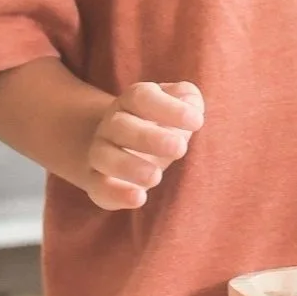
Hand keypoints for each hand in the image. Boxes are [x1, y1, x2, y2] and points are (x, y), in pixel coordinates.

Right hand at [85, 81, 203, 210]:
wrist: (129, 146)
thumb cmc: (162, 123)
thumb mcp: (179, 104)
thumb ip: (189, 99)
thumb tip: (192, 107)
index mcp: (132, 100)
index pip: (142, 97)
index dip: (169, 108)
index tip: (198, 122)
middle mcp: (112, 124)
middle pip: (120, 125)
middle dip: (150, 138)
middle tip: (180, 148)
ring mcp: (101, 152)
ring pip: (103, 156)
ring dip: (129, 167)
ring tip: (156, 177)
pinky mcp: (98, 182)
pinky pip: (99, 188)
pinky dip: (116, 194)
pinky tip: (139, 198)